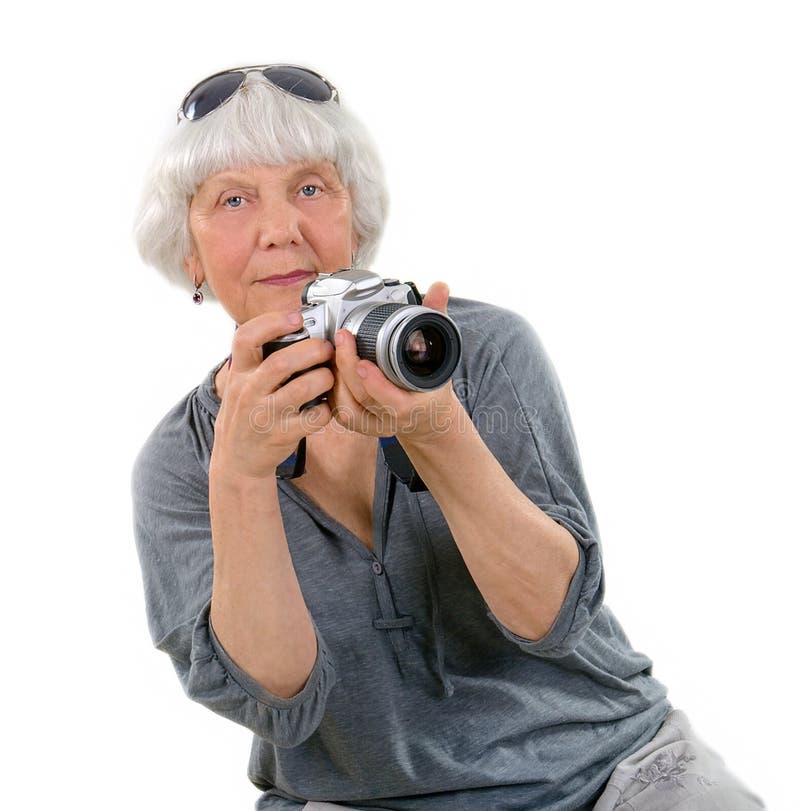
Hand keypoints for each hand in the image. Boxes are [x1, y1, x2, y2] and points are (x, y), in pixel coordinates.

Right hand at [209, 310, 334, 479]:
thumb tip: (294, 328)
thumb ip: (260, 359)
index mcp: (240, 373)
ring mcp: (265, 415)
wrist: (237, 458)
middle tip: (327, 348)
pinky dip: (326, 409)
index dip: (272, 322)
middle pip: (281, 362)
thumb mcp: (242, 383)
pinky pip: (313, 418)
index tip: (296, 317)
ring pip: (302, 389)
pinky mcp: (282, 435)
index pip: (246, 338)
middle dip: (311, 350)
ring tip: (330, 376)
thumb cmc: (247, 413)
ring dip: (324, 378)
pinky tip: (327, 405)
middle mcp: (249, 391)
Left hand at [328, 282, 459, 441]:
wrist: (428, 417)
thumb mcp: (440, 351)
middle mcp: (393, 418)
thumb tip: (440, 287)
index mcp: (415, 403)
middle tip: (343, 339)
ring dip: (337, 380)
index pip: (393, 401)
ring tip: (335, 352)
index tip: (363, 363)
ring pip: (347, 409)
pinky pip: (340, 414)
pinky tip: (332, 371)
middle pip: (364, 399)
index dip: (376, 384)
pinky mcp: (360, 425)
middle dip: (348, 368)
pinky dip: (332, 392)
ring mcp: (375, 424)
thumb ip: (436, 316)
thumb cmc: (432, 385)